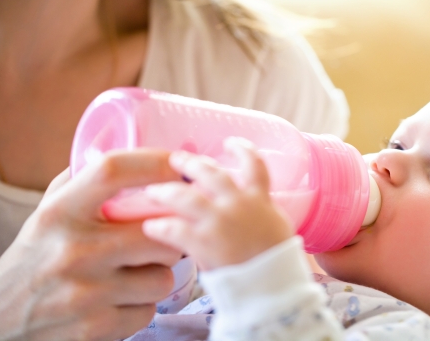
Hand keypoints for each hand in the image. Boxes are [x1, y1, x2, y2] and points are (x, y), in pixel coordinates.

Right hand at [0, 149, 183, 340]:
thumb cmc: (32, 261)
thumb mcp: (45, 214)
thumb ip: (81, 183)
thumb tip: (122, 147)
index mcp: (59, 213)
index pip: (113, 171)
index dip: (153, 162)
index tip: (176, 164)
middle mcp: (73, 249)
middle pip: (159, 230)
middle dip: (170, 234)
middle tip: (162, 235)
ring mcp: (86, 292)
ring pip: (163, 276)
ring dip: (156, 274)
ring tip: (133, 273)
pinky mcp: (96, 328)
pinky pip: (148, 309)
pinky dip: (140, 306)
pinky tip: (118, 301)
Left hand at [142, 138, 293, 271]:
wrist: (274, 287)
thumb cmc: (279, 264)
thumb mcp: (277, 229)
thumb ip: (260, 214)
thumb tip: (249, 209)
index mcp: (260, 200)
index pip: (255, 164)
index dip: (242, 149)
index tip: (230, 142)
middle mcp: (238, 204)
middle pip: (210, 173)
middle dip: (191, 164)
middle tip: (176, 159)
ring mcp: (219, 221)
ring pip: (185, 196)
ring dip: (166, 191)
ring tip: (152, 191)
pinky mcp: (203, 242)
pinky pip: (173, 228)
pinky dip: (159, 226)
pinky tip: (150, 227)